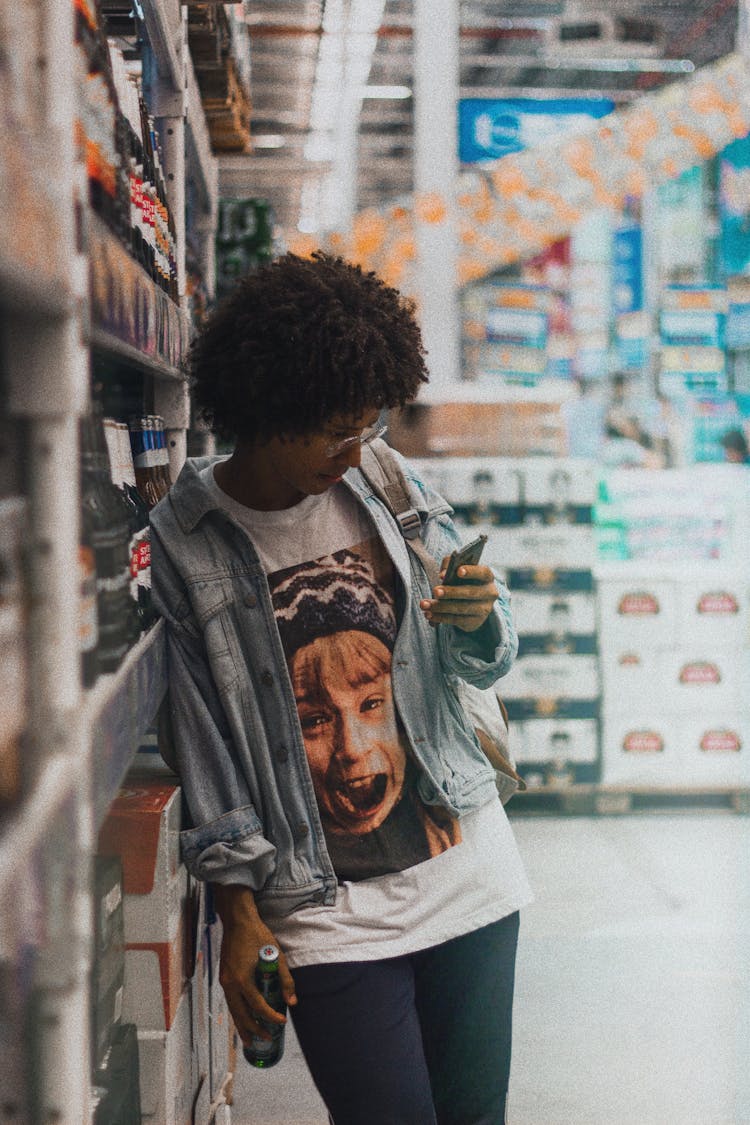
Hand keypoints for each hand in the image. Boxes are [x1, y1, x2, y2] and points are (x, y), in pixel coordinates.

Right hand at [212, 884, 296, 1048]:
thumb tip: (292, 1001)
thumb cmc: (258, 935)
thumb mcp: (276, 955)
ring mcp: (225, 981)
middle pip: (241, 1015)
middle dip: (253, 1030)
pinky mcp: (224, 977)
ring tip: (250, 1040)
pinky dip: (237, 1013)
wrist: (238, 921)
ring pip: (232, 1010)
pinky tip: (243, 1018)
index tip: (282, 1022)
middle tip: (265, 1039)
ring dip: (242, 1025)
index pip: (258, 1006)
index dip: (270, 1017)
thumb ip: (285, 979)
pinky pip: (230, 1001)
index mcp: (243, 979)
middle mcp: (230, 983)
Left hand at [419, 560, 498, 632]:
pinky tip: (429, 615)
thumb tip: (443, 575)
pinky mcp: (475, 622)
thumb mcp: (458, 569)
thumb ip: (450, 565)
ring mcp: (484, 610)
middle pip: (471, 592)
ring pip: (462, 608)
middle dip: (451, 592)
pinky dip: (441, 617)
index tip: (458, 571)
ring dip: (441, 607)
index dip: (471, 571)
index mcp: (487, 577)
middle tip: (435, 591)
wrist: (472, 602)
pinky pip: (457, 620)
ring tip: (425, 605)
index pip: (483, 573)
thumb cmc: (462, 580)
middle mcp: (489, 593)